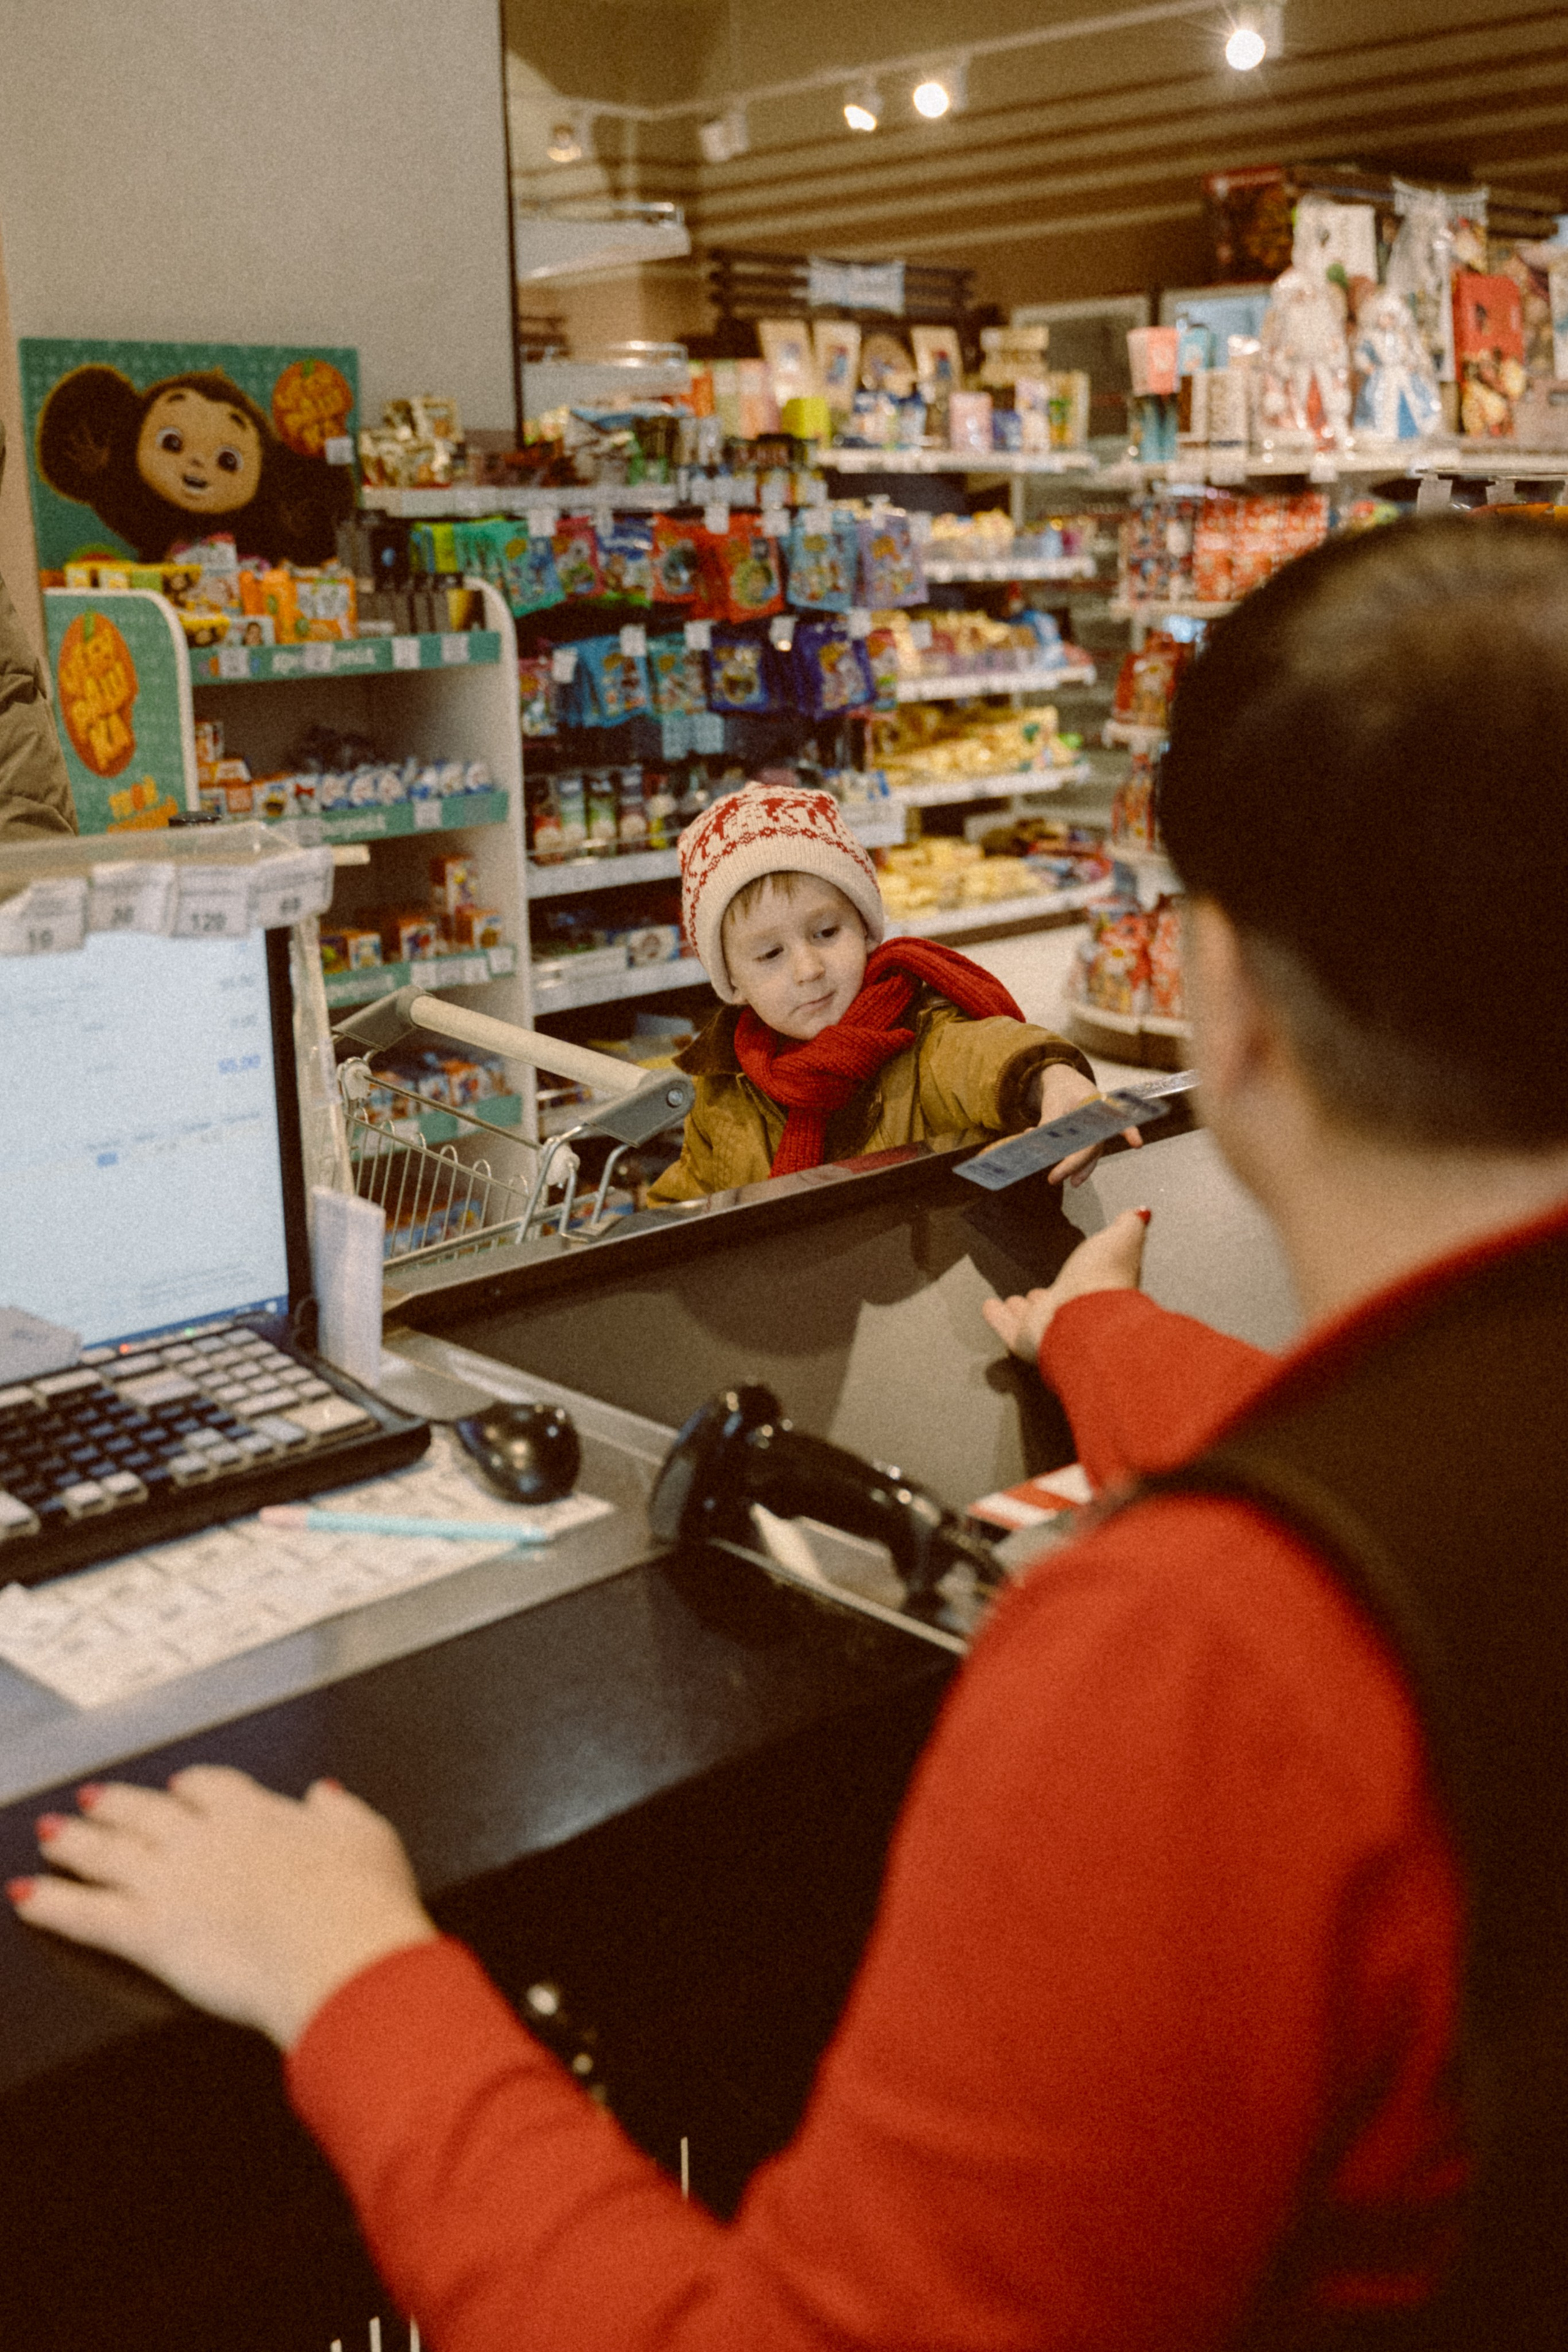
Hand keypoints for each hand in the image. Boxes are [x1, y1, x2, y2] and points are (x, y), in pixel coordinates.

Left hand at [9, 1767, 436, 2048]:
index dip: (188, 1787)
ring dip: (73, 1842)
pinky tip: (25, 1895)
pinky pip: (86, 1913)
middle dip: (115, 1805)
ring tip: (50, 1833)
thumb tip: (324, 1795)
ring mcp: (172, 1881)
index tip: (179, 1786)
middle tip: (91, 1798)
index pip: (208, 1787)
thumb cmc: (360, 1906)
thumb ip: (339, 1813)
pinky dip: (51, 1903)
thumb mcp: (368, 1839)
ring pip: (108, 1852)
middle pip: (146, 1811)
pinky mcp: (149, 1931)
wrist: (340, 1955)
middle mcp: (205, 1839)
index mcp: (258, 1815)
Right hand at [983, 1206, 1150, 1361]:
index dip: (1076, 1277)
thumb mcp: (1122, 1239)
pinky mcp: (1025, 1338)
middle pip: (1057, 1304)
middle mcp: (1074, 1311)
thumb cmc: (1104, 1279)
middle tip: (1034, 1292)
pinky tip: (988, 1307)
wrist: (1086, 1318)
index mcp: (1097, 1290)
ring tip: (1012, 1301)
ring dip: (1023, 1309)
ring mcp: (1048, 1327)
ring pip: (1033, 1317)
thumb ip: (1128, 1225)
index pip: (1083, 1283)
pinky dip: (997, 1317)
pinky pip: (1006, 1325)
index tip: (1067, 1272)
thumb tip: (1142, 1212)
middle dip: (1046, 1298)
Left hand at [1035, 1062, 1143, 1187]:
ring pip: (1091, 1155)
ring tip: (1070, 1183)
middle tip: (1055, 1177)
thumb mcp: (1053, 1102)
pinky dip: (1072, 1166)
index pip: (1113, 1121)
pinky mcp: (1089, 1141)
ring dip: (1080, 1170)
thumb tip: (1034, 1139)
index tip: (1137, 1142)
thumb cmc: (1063, 1090)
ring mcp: (1097, 1133)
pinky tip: (1061, 1174)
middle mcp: (1102, 1121)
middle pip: (1094, 1146)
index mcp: (1098, 1104)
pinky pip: (1084, 1156)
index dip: (1129, 1132)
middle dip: (1076, 1165)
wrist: (1065, 1084)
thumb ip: (1047, 1122)